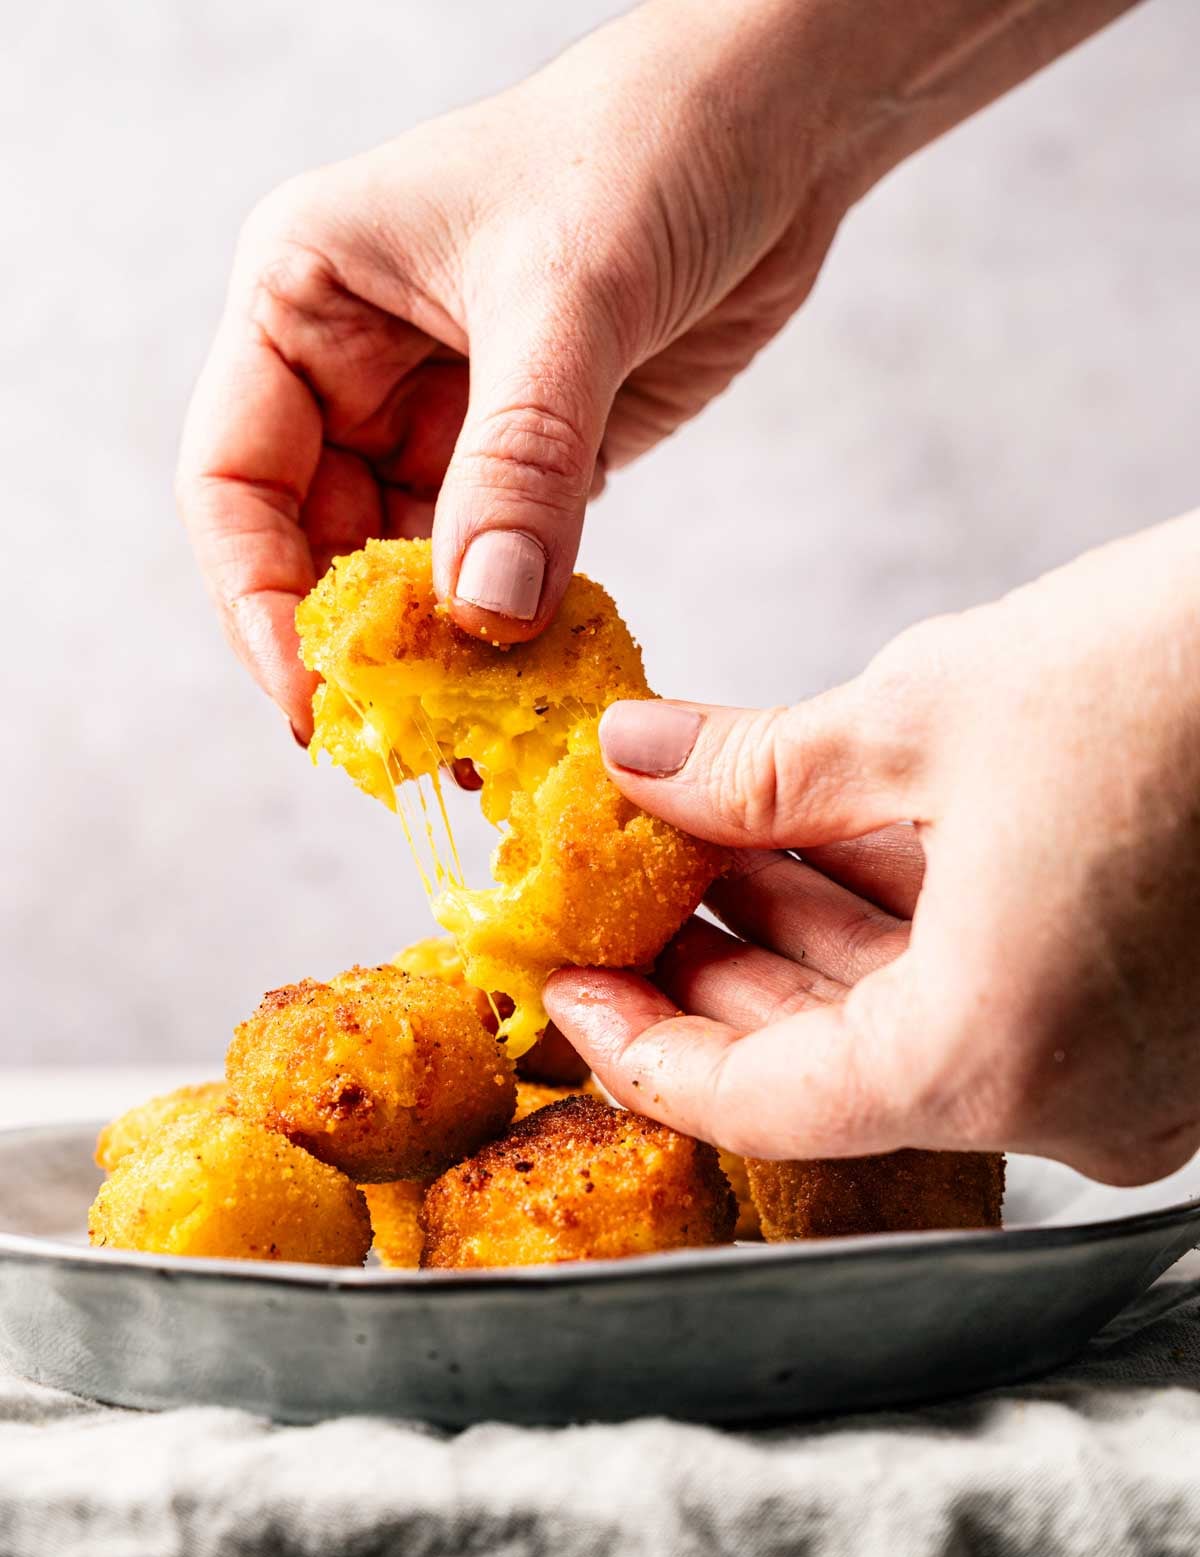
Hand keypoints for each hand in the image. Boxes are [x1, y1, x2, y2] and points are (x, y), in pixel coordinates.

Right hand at [176, 0, 1132, 737]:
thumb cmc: (648, 147)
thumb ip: (521, 460)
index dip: (262, 601)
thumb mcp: (569, 294)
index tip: (319, 699)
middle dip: (359, 650)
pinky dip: (512, 637)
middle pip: (315, 548)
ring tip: (477, 748)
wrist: (776, 123)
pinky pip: (498, 572)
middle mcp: (356, 366)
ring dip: (441, 661)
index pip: (233, 480)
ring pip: (410, 575)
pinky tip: (534, 695)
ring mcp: (443, 419)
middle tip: (407, 751)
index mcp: (305, 296)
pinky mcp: (529, 460)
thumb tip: (483, 617)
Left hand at [546, 513, 1199, 1185]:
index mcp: (992, 1060)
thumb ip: (755, 769)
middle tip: (629, 901)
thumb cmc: (1191, 677)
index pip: (759, 1104)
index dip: (642, 1044)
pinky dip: (907, 929)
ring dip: (808, 939)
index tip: (571, 988)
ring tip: (708, 850)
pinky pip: (1000, 995)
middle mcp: (1073, 1104)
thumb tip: (640, 763)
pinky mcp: (1172, 1020)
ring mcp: (1135, 1073)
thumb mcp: (925, 716)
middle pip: (835, 1067)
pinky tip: (826, 842)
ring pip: (919, 1026)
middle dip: (720, 973)